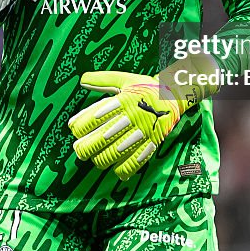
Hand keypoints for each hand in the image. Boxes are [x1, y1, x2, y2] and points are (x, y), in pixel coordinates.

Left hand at [68, 71, 191, 179]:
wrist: (176, 95)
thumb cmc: (146, 87)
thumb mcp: (125, 79)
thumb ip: (102, 80)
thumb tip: (82, 79)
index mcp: (123, 101)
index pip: (95, 116)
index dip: (81, 125)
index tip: (74, 129)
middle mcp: (131, 117)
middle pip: (102, 138)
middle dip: (86, 147)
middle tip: (79, 150)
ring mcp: (142, 132)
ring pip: (115, 153)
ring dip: (101, 159)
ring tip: (95, 159)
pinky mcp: (153, 142)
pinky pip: (136, 161)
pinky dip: (124, 169)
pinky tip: (116, 171)